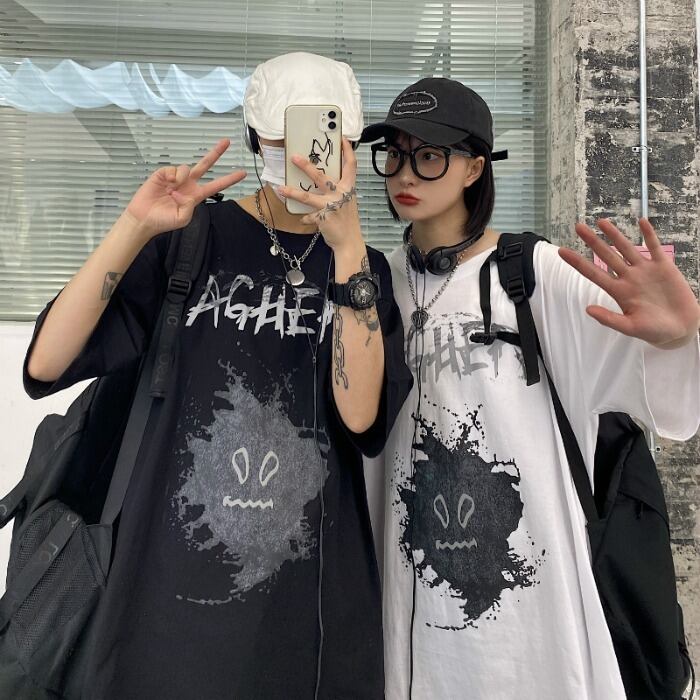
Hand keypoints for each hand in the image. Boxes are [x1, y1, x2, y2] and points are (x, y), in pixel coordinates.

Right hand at [126, 138, 245, 239]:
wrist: (144, 218)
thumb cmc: (163, 220)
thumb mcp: (182, 218)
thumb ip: (190, 207)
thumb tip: (186, 191)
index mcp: (196, 195)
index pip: (216, 185)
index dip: (229, 179)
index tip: (243, 173)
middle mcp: (188, 184)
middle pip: (205, 165)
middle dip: (216, 153)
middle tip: (227, 141)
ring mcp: (176, 178)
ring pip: (187, 168)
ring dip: (182, 178)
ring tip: (171, 191)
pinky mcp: (163, 173)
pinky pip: (174, 169)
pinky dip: (172, 176)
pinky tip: (166, 184)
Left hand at [277, 138, 362, 252]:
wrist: (349, 241)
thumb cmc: (347, 221)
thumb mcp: (347, 201)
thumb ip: (337, 190)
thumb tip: (325, 180)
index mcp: (349, 188)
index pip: (350, 165)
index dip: (347, 150)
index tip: (341, 138)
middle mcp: (340, 194)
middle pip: (321, 176)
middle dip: (307, 166)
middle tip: (294, 157)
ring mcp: (331, 206)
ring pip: (308, 196)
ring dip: (293, 192)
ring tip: (282, 188)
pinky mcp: (323, 217)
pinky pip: (309, 215)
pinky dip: (306, 217)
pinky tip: (303, 219)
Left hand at [559, 218, 699, 348]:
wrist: (681, 328)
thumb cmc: (654, 331)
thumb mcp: (630, 328)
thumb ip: (609, 319)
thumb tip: (587, 309)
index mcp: (618, 291)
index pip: (593, 273)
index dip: (577, 262)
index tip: (562, 251)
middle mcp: (629, 277)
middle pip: (606, 255)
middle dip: (592, 241)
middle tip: (578, 226)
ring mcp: (645, 270)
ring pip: (626, 248)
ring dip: (614, 235)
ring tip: (601, 221)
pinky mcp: (664, 267)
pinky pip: (655, 247)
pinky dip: (649, 234)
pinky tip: (641, 222)